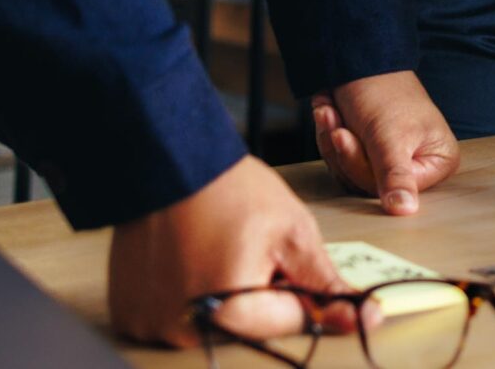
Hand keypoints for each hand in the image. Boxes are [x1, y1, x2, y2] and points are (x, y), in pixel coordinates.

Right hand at [107, 155, 355, 347]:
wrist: (169, 162)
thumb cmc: (232, 191)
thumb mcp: (293, 233)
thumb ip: (324, 284)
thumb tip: (363, 319)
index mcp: (230, 314)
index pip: (293, 322)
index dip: (313, 296)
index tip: (316, 275)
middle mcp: (184, 332)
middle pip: (253, 326)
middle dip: (270, 293)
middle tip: (259, 249)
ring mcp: (150, 325)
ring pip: (216, 321)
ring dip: (232, 294)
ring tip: (225, 249)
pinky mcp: (131, 314)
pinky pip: (177, 317)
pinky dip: (194, 294)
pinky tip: (196, 258)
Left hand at [311, 70, 459, 214]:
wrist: (358, 58)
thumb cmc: (382, 91)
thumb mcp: (388, 136)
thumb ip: (396, 176)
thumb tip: (406, 212)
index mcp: (438, 162)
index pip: (392, 189)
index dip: (362, 166)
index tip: (345, 136)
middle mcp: (419, 165)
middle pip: (369, 185)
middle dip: (344, 151)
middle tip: (335, 120)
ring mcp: (392, 161)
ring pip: (351, 176)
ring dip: (333, 142)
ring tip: (330, 110)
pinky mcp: (369, 155)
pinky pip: (342, 166)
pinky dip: (330, 139)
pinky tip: (330, 113)